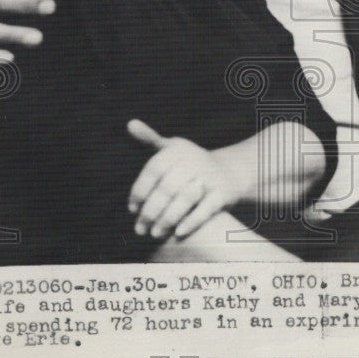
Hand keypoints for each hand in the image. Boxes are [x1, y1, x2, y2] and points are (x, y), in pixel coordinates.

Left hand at [127, 119, 246, 240]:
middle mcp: (194, 160)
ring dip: (167, 219)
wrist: (229, 171)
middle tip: (139, 229)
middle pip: (167, 188)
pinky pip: (205, 209)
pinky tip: (177, 233)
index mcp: (178, 149)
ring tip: (155, 233)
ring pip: (184, 200)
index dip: (140, 190)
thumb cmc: (189, 163)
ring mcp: (210, 176)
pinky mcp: (223, 193)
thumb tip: (130, 124)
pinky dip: (191, 221)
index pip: (153, 170)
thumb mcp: (171, 148)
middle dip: (151, 211)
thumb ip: (149, 139)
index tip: (132, 209)